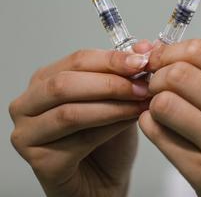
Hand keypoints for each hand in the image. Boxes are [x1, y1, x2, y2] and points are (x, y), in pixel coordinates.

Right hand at [9, 40, 153, 196]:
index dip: (112, 59)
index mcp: (45, 80)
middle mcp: (27, 104)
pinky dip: (109, 128)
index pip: (77, 60)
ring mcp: (27, 134)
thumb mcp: (121, 98)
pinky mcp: (39, 161)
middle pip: (66, 83)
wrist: (104, 181)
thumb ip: (129, 72)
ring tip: (142, 103)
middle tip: (144, 84)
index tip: (143, 60)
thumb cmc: (107, 140)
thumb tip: (147, 45)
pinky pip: (76, 139)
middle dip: (111, 82)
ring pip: (70, 111)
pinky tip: (131, 123)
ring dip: (112, 105)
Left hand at [139, 39, 200, 196]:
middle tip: (158, 88)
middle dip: (157, 78)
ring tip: (162, 111)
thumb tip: (162, 53)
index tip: (160, 60)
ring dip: (153, 105)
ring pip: (164, 103)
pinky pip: (158, 135)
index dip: (170, 51)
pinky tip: (163, 129)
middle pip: (179, 74)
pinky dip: (150, 126)